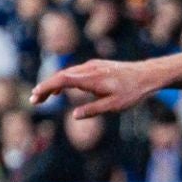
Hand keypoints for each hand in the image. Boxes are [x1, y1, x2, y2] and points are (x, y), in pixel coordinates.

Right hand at [30, 58, 160, 116]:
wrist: (147, 75)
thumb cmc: (132, 92)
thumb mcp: (114, 106)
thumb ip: (93, 110)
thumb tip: (74, 116)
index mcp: (91, 79)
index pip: (62, 80)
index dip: (46, 87)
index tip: (35, 95)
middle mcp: (89, 69)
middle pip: (61, 76)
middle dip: (45, 87)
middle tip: (34, 100)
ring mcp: (92, 66)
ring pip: (67, 73)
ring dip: (53, 84)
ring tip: (43, 98)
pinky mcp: (96, 66)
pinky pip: (75, 72)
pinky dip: (64, 81)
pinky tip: (60, 90)